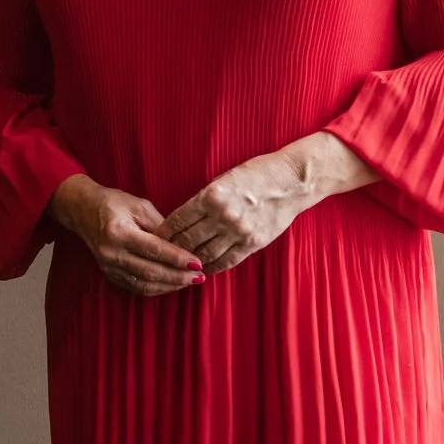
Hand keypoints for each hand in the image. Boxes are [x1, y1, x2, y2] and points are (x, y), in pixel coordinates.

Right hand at [47, 175, 202, 297]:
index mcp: (119, 232)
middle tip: (199, 276)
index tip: (198, 263)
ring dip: (169, 286)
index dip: (178, 259)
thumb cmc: (113, 203)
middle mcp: (111, 252)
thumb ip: (161, 226)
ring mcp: (108, 265)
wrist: (81, 208)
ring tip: (189, 281)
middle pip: (150, 271)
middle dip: (178, 276)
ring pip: (144, 284)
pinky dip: (156, 288)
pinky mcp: (109, 273)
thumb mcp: (140, 206)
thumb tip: (183, 246)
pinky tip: (171, 284)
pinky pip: (136, 287)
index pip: (154, 250)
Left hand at [161, 133, 377, 274]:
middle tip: (158, 257)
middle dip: (170, 250)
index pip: (177, 221)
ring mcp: (239, 232)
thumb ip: (202, 201)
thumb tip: (181, 220)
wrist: (291, 180)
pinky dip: (212, 267)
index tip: (152, 240)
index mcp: (211, 196)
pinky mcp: (254, 243)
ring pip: (205, 254)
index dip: (162, 233)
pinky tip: (202, 269)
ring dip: (189, 261)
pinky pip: (227, 261)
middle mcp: (223, 216)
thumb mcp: (222, 180)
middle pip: (187, 241)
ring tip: (177, 266)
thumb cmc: (254, 174)